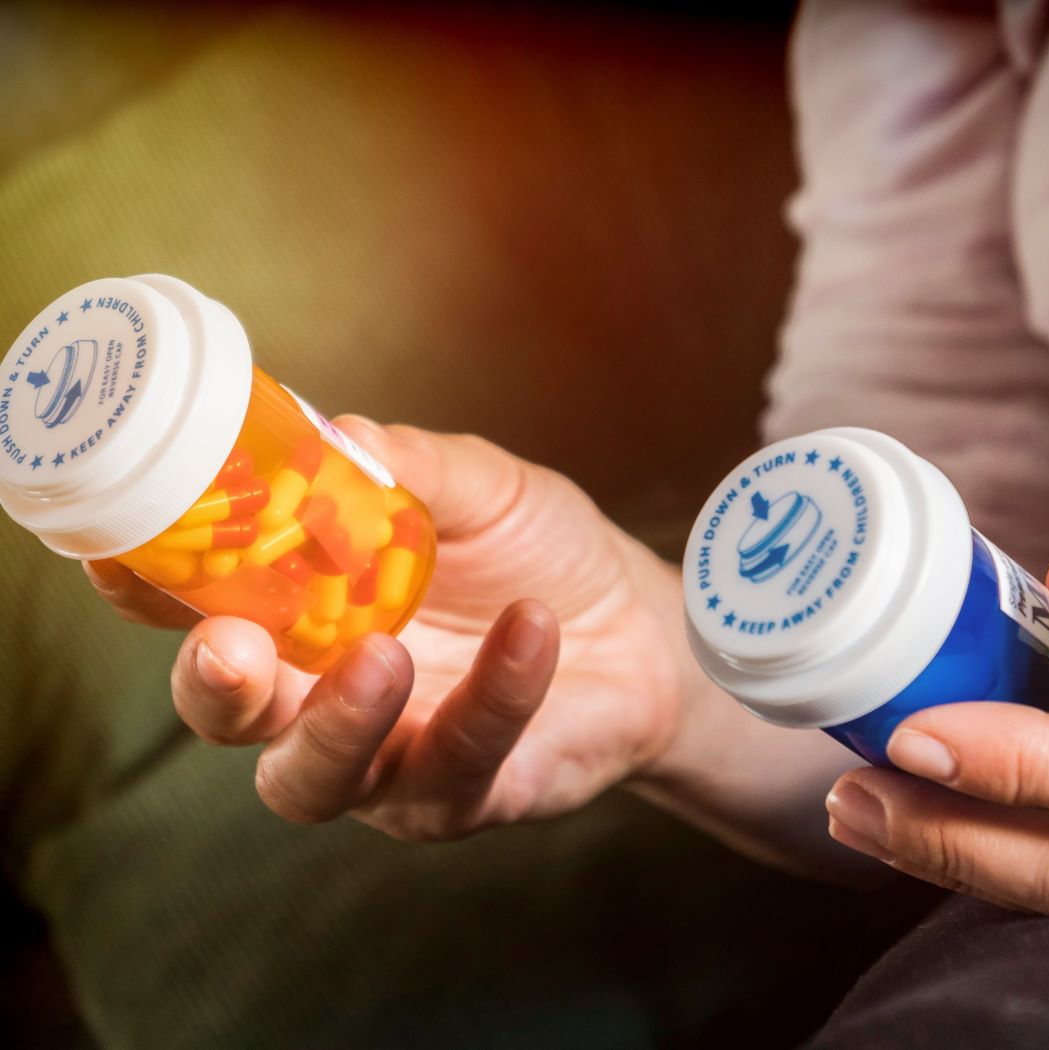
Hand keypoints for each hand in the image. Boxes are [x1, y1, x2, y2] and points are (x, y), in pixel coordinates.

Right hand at [86, 419, 690, 840]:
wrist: (643, 626)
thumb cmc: (539, 555)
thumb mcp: (478, 489)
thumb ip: (406, 467)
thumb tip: (335, 430)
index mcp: (305, 615)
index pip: (198, 612)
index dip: (148, 591)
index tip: (122, 555)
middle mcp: (324, 697)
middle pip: (232, 718)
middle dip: (216, 689)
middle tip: (232, 647)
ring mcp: (390, 760)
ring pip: (316, 779)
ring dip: (337, 723)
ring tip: (380, 655)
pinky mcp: (469, 794)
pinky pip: (464, 756)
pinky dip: (497, 690)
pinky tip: (533, 626)